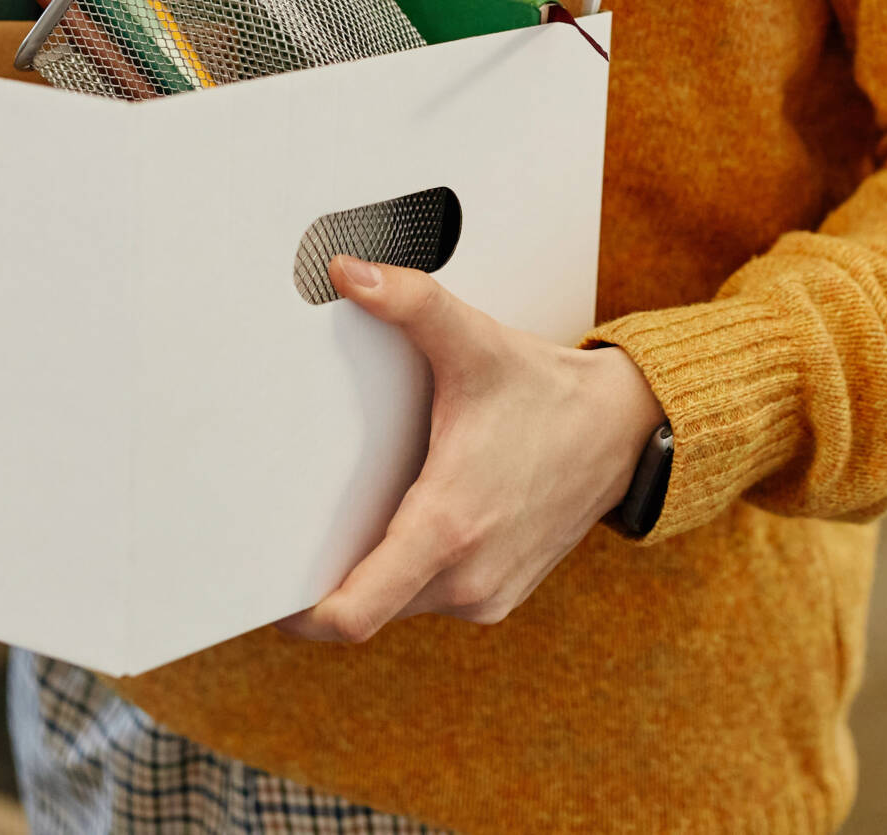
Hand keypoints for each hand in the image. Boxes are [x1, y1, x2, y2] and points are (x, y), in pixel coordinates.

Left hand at [276, 255, 665, 643]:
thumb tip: (345, 271)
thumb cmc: (543, 390)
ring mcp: (485, 595)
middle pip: (364, 608)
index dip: (299, 615)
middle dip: (324, 583)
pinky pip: (429, 598)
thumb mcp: (473, 341)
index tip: (264, 591)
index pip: (354, 613)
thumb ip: (409, 303)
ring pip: (396, 604)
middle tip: (288, 538)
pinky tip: (403, 521)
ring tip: (349, 519)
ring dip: (370, 573)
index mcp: (447, 526)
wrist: (622, 431)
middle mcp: (466, 577)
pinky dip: (407, 572)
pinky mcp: (497, 598)